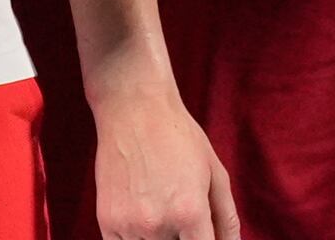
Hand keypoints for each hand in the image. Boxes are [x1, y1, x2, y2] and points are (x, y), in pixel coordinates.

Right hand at [94, 87, 240, 239]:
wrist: (132, 108)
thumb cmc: (178, 136)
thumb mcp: (216, 173)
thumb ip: (227, 219)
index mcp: (190, 212)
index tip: (203, 234)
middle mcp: (157, 223)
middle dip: (184, 237)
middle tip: (182, 216)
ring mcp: (128, 224)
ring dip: (162, 238)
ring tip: (161, 210)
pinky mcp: (106, 220)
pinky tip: (143, 220)